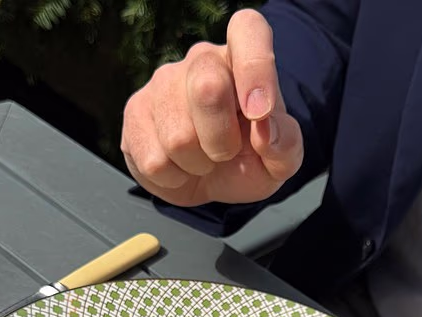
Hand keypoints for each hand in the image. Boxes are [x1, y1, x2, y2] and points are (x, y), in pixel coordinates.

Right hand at [121, 9, 302, 206]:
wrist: (209, 180)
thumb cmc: (248, 159)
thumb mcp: (280, 160)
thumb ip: (286, 144)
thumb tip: (264, 130)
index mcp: (242, 58)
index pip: (248, 29)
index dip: (255, 66)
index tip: (259, 111)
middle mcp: (200, 60)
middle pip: (207, 88)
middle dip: (222, 140)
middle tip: (226, 153)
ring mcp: (162, 83)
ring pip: (178, 137)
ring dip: (197, 164)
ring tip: (203, 160)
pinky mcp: (135, 111)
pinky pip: (154, 160)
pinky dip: (174, 178)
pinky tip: (179, 167)